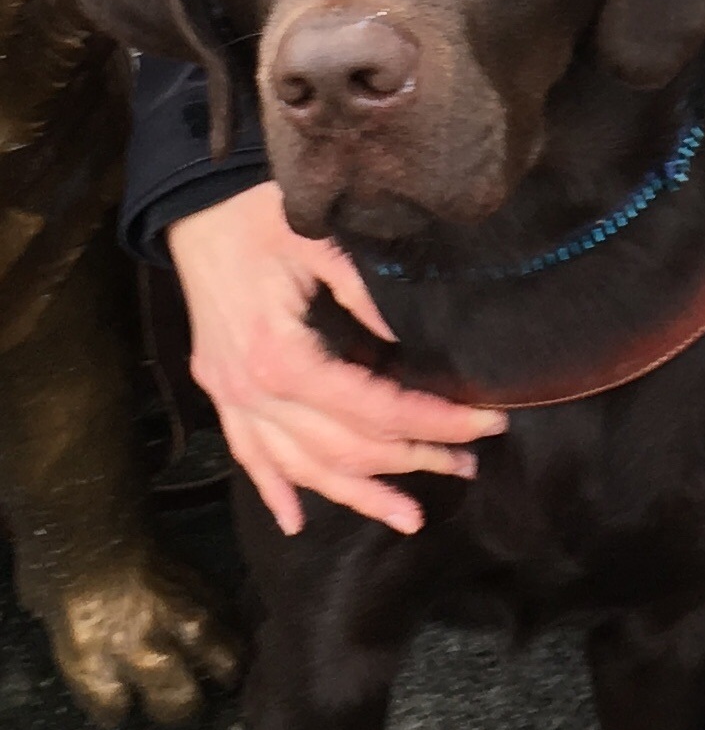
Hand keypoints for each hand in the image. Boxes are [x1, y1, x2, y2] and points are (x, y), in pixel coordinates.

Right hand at [165, 183, 505, 537]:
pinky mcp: (220, 392)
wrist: (192, 208)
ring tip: (409, 516)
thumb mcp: (322, 243)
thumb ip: (369, 297)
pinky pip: (247, 456)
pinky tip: (295, 522)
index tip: (488, 422)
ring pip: (299, 467)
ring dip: (356, 495)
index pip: (375, 410)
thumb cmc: (259, 216)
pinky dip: (273, 491)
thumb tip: (416, 343)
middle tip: (468, 464)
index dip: (435, 421)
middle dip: (412, 460)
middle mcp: (253, 391)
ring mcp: (231, 397)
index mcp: (282, 358)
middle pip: (344, 448)